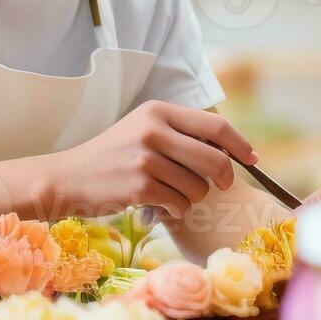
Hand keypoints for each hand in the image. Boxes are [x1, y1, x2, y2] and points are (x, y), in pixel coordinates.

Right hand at [45, 101, 255, 219]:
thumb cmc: (113, 158)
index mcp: (158, 111)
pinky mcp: (139, 186)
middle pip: (214, 159)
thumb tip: (230, 152)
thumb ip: (181, 134)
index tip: (252, 159)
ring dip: (192, 197)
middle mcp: (153, 130)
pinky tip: (159, 204)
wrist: (68, 177)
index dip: (240, 145)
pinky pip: (181, 203)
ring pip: (199, 186)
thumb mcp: (143, 131)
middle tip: (219, 185)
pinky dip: (176, 208)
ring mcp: (145, 158)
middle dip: (223, 177)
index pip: (215, 126)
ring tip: (171, 193)